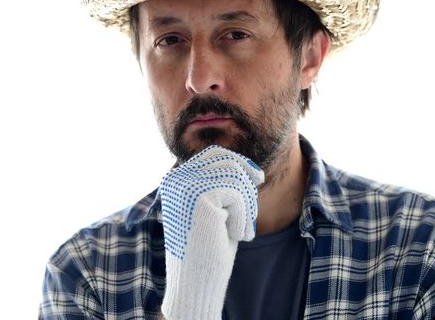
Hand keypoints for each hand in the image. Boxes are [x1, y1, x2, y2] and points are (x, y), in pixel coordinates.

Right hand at [158, 145, 263, 319]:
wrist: (196, 281)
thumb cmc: (209, 248)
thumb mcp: (218, 211)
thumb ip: (225, 185)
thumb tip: (250, 168)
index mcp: (176, 179)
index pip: (214, 153)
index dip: (241, 162)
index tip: (258, 178)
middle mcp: (176, 178)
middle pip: (227, 160)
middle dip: (247, 182)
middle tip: (252, 210)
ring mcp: (185, 186)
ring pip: (235, 176)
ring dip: (247, 205)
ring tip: (240, 230)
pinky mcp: (199, 197)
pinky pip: (237, 194)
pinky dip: (244, 217)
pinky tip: (236, 236)